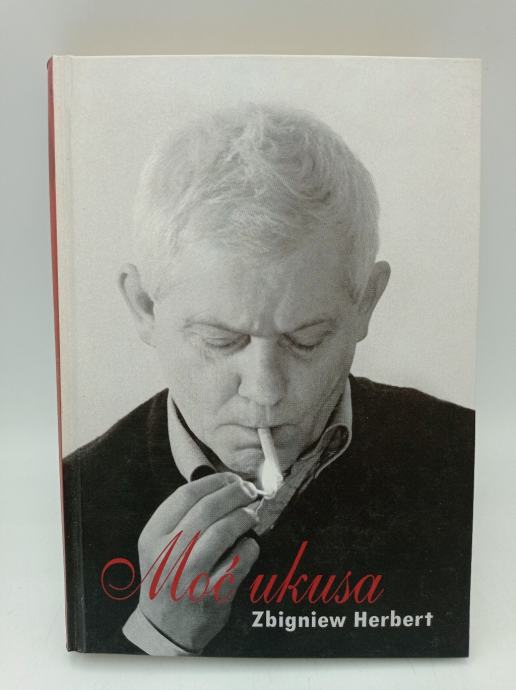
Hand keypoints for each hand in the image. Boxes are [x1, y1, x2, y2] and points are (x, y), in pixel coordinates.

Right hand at [136, 473, 259, 651]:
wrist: (164, 628)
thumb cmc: (167, 576)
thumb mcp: (160, 544)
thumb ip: (183, 516)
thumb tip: (223, 485)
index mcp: (153, 536)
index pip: (185, 495)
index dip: (214, 481)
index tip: (231, 479)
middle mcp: (168, 554)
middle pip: (208, 508)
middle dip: (235, 493)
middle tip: (249, 491)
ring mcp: (190, 576)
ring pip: (224, 531)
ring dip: (245, 516)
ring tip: (252, 514)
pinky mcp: (212, 595)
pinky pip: (240, 560)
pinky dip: (250, 546)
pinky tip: (249, 544)